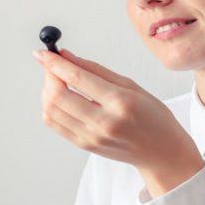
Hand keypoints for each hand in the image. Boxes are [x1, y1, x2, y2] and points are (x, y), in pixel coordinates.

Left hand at [34, 48, 203, 179]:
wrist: (161, 152)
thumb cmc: (152, 116)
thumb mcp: (131, 85)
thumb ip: (96, 70)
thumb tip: (66, 55)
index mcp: (120, 102)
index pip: (77, 78)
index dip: (54, 63)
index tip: (43, 52)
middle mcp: (104, 122)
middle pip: (57, 96)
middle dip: (49, 75)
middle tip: (52, 65)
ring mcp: (92, 137)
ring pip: (51, 111)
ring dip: (47, 91)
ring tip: (57, 81)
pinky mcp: (85, 146)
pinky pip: (55, 124)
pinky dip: (50, 107)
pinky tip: (60, 99)